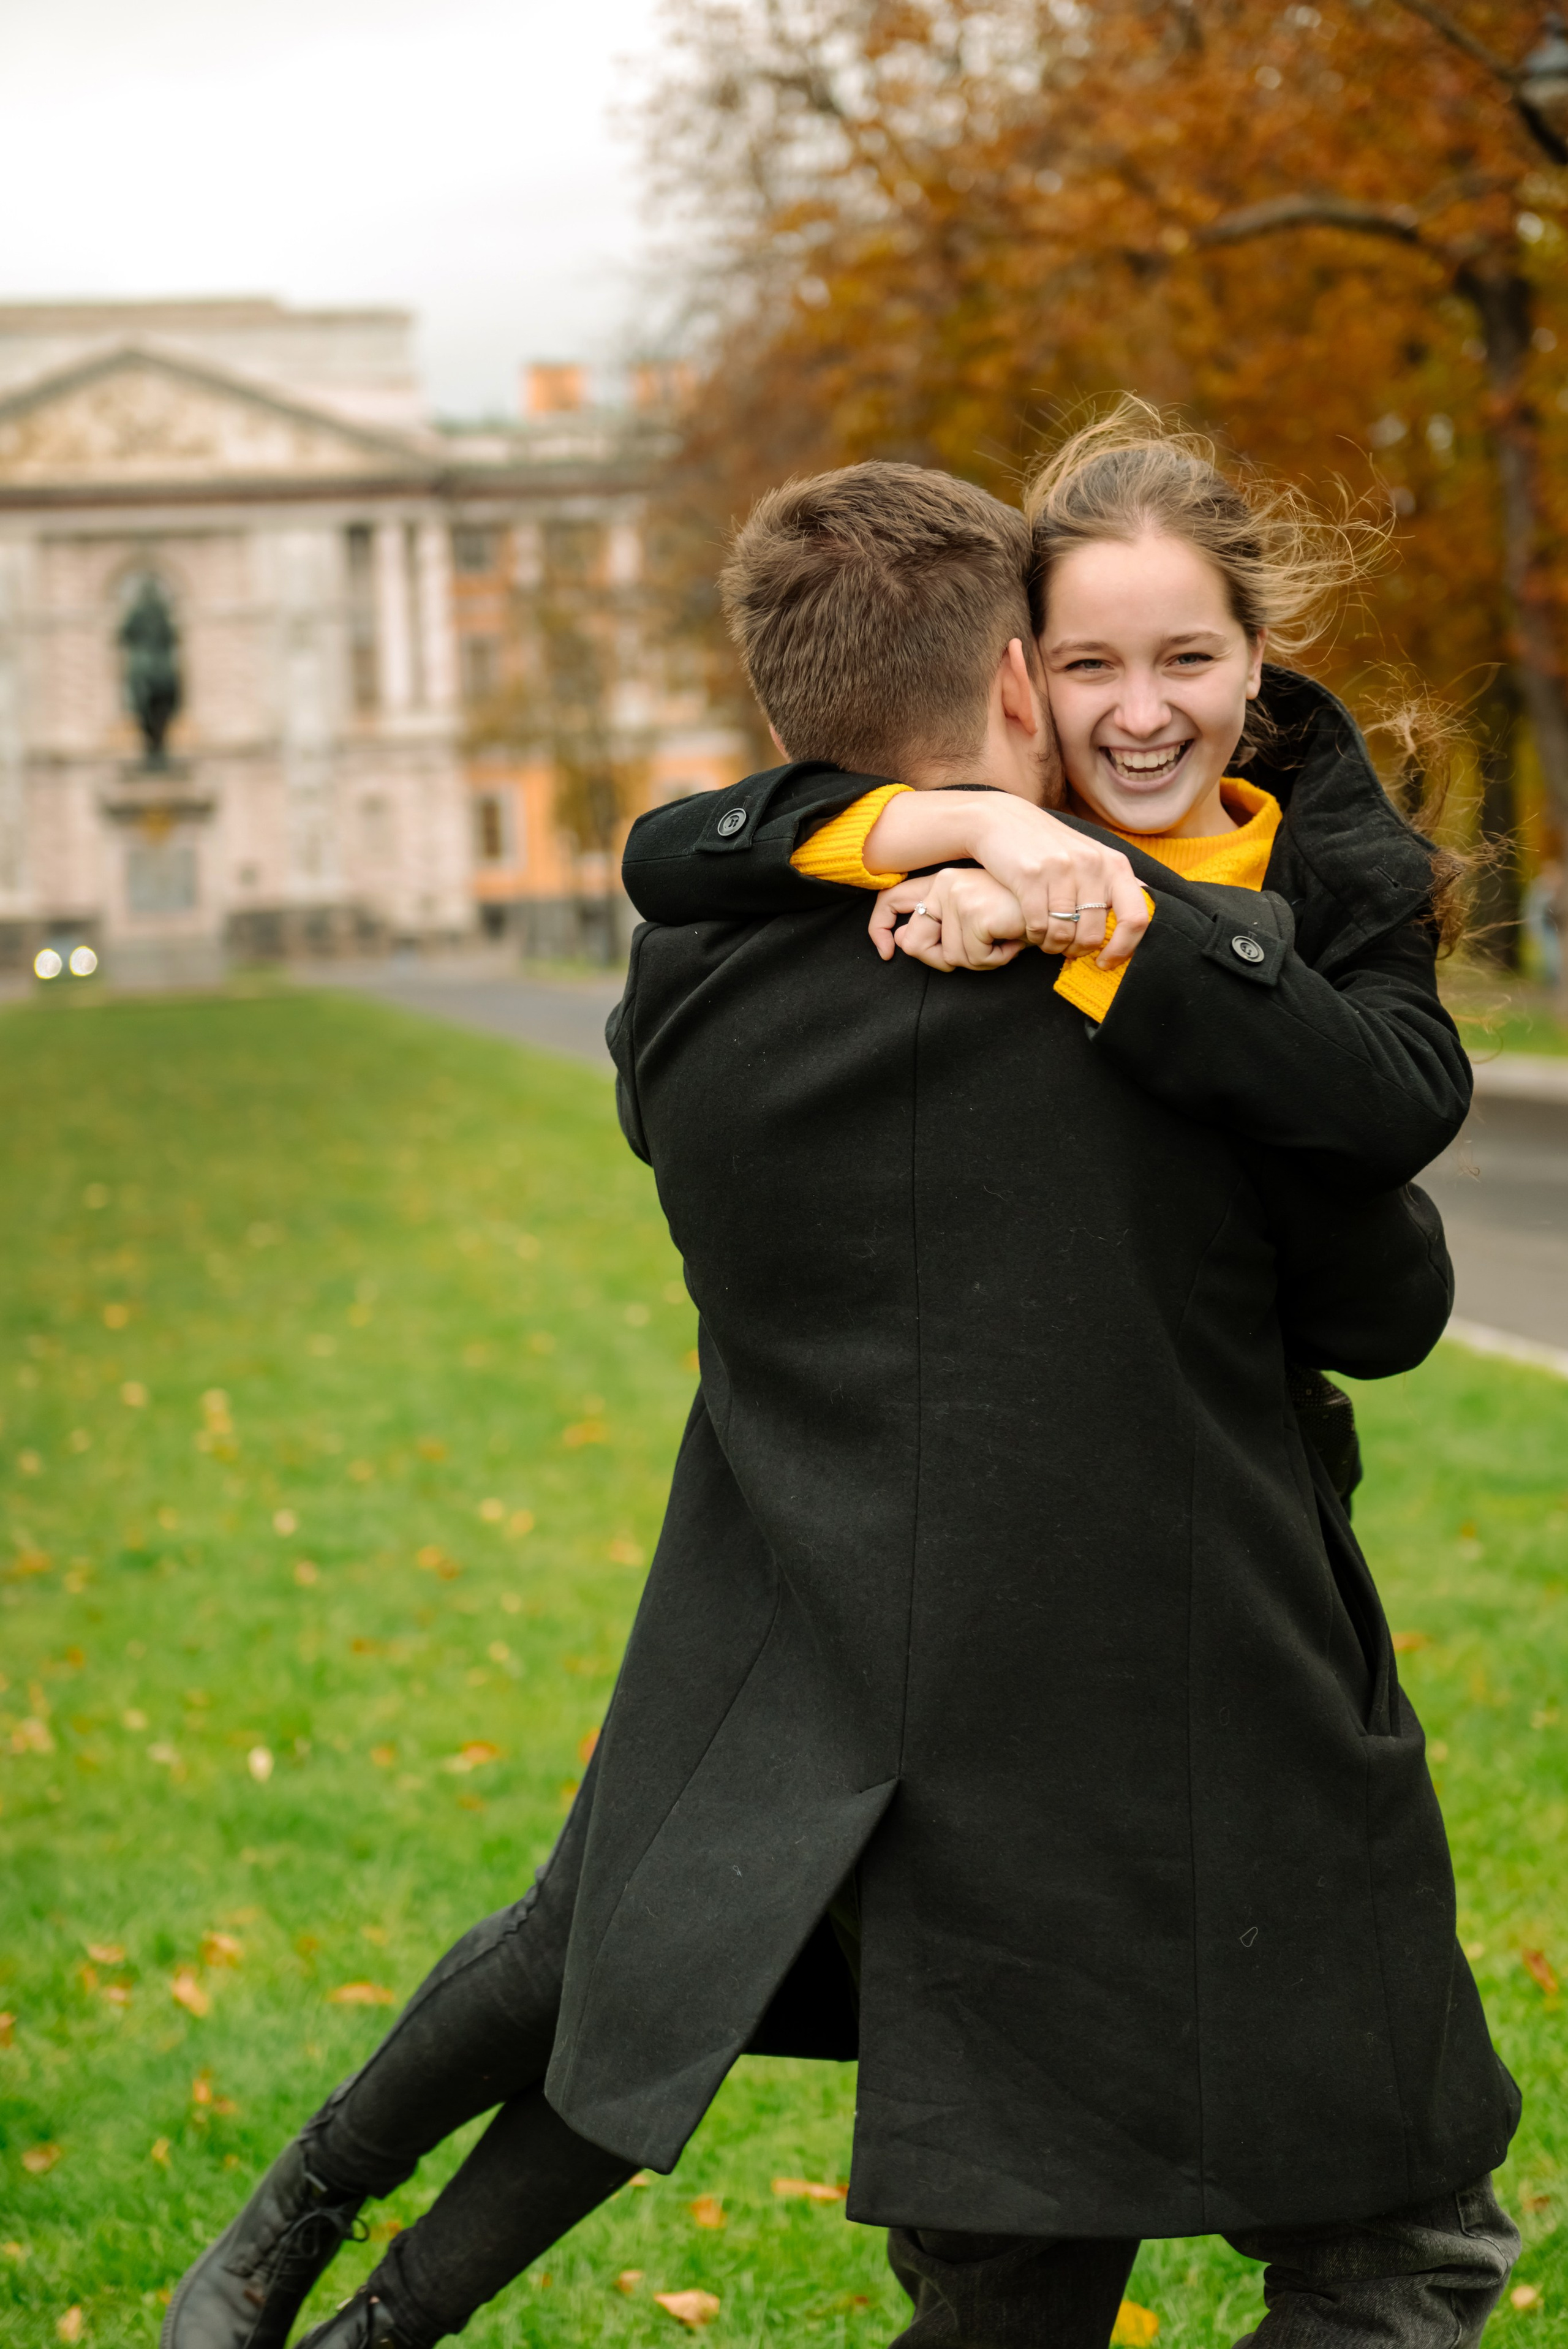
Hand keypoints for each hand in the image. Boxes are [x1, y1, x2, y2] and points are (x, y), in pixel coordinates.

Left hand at [870, 870, 1027, 971]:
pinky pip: (974, 958)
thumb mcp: (975, 920)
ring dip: (982, 959)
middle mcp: (944, 883)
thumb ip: (939, 928)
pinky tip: (1011, 937)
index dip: (878, 929)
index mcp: (940, 882)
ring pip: (951, 958)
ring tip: (1003, 935)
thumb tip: (902, 940)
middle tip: (979, 948)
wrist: (1057, 903)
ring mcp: (958, 896)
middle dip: (945, 960)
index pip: (891, 902)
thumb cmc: (1019, 913)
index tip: (885, 953)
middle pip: (915, 945)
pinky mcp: (974, 911)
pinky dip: (996, 958)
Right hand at [965, 799, 1147, 962]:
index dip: (1124, 949)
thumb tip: (1139, 921)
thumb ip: (1112, 885)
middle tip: (1066, 950)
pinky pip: (1039, 925)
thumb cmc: (1051, 847)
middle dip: (1077, 951)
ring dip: (1053, 946)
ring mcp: (1061, 869)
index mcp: (1114, 864)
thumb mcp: (1091, 857)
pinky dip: (1035, 936)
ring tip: (1047, 941)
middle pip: (1094, 934)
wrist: (1005, 820)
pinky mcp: (1030, 875)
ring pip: (1064, 934)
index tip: (1106, 962)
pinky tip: (1032, 931)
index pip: (1135, 918)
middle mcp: (1092, 865)